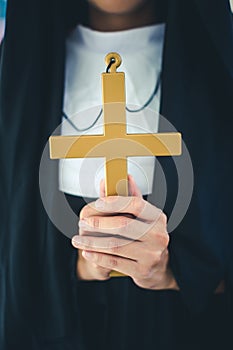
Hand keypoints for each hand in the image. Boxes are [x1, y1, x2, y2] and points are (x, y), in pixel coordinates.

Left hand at [72, 175, 177, 289]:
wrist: (157, 267)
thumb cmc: (145, 236)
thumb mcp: (141, 217)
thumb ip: (130, 197)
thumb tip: (124, 176)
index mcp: (157, 217)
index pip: (135, 204)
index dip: (115, 202)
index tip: (97, 203)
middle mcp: (158, 235)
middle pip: (123, 225)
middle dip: (98, 223)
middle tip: (81, 223)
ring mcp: (152, 254)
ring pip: (115, 245)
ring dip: (92, 242)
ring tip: (77, 240)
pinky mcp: (142, 270)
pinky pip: (114, 261)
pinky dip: (97, 256)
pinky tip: (87, 252)